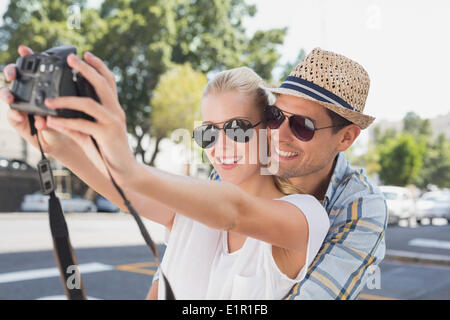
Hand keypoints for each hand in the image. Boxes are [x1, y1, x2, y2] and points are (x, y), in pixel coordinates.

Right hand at [1, 45, 71, 156]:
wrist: (65, 138)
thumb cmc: (69, 117)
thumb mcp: (72, 103)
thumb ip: (71, 90)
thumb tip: (77, 74)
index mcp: (41, 83)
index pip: (32, 66)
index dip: (26, 55)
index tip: (24, 49)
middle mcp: (28, 91)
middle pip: (14, 76)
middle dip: (11, 72)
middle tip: (13, 75)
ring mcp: (20, 104)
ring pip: (7, 94)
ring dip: (7, 94)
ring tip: (11, 98)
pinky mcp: (17, 119)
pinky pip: (11, 114)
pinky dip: (15, 114)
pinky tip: (21, 116)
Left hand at [45, 52, 135, 184]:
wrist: (124, 171)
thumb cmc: (108, 152)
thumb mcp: (91, 135)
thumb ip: (76, 125)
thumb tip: (54, 118)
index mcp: (113, 109)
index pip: (109, 82)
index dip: (99, 66)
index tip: (86, 54)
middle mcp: (116, 112)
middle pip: (103, 85)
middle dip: (86, 69)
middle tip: (72, 59)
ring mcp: (113, 122)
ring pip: (90, 103)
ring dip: (67, 99)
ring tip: (50, 100)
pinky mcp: (107, 135)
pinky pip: (83, 125)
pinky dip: (66, 123)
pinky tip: (53, 122)